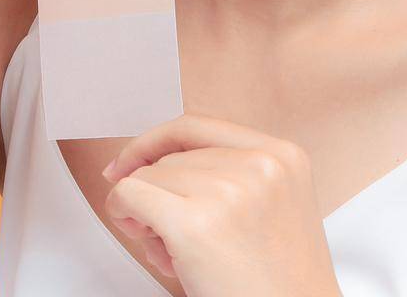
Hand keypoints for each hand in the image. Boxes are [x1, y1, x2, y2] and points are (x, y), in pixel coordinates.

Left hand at [101, 113, 341, 296]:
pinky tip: (138, 231)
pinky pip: (131, 195)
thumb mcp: (269, 210)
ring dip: (146, 211)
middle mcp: (260, 165)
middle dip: (156, 190)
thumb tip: (151, 163)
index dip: (157, 141)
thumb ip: (228, 175)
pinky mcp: (195, 224)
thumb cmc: (278, 288)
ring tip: (172, 250)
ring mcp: (228, 191)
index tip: (133, 158)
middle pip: (172, 156)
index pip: (199, 126)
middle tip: (159, 231)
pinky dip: (122, 210)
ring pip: (150, 177)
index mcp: (283, 156)